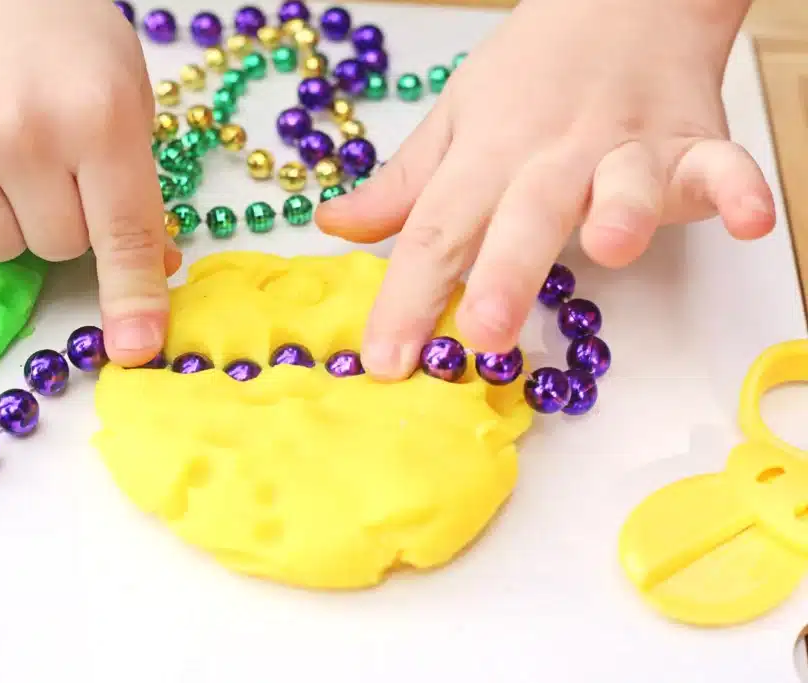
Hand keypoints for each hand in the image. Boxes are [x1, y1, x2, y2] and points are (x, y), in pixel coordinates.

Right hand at [0, 0, 180, 365]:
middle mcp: (24, 134)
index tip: (136, 346)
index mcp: (100, 119)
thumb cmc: (59, 31)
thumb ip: (137, 182)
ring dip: (1, 216)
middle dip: (61, 218)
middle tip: (46, 157)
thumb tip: (157, 267)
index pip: (124, 234)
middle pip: (55, 250)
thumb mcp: (124, 92)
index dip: (133, 297)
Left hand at [317, 0, 773, 379]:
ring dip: (621, 212)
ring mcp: (623, 148)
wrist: (618, 2)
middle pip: (523, 217)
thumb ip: (402, 188)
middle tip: (483, 334)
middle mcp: (551, 156)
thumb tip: (335, 227)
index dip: (407, 298)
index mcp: (486, 157)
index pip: (437, 232)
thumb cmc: (530, 76)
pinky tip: (749, 217)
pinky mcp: (690, 145)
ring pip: (623, 181)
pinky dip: (737, 187)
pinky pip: (719, 165)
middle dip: (505, 275)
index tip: (384, 361)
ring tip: (612, 248)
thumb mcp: (454, 124)